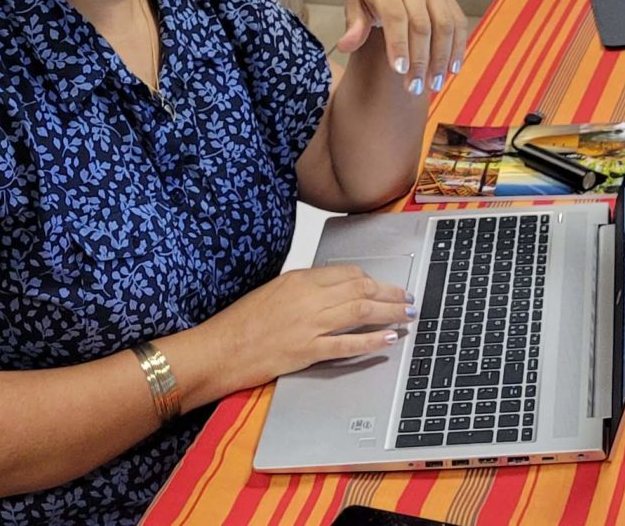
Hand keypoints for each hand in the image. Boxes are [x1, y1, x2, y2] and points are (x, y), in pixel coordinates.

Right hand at [179, 265, 414, 398]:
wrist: (216, 350)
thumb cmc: (238, 323)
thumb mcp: (271, 292)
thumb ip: (302, 290)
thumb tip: (329, 293)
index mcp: (299, 279)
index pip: (348, 273)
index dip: (373, 279)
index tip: (385, 286)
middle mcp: (308, 297)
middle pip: (361, 288)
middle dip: (390, 293)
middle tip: (408, 298)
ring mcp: (309, 324)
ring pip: (361, 311)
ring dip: (390, 312)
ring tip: (408, 315)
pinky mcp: (307, 350)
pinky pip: (348, 343)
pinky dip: (373, 340)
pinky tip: (389, 338)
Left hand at [335, 0, 466, 94]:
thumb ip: (353, 23)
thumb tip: (346, 46)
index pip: (395, 15)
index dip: (399, 44)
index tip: (400, 71)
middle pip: (422, 24)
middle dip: (420, 59)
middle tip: (415, 88)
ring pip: (444, 25)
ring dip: (441, 58)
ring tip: (434, 85)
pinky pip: (458, 22)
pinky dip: (457, 47)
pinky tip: (451, 70)